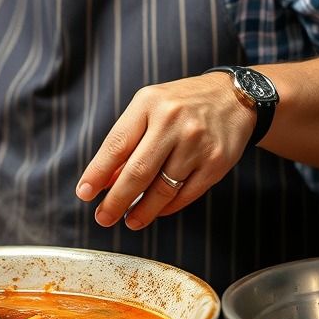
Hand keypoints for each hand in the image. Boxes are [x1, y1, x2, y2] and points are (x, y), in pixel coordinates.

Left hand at [75, 73, 254, 229]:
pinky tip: (156, 211)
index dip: (97, 173)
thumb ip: (126, 141)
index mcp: (149, 103)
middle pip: (138, 172)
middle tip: (103, 217)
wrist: (234, 97)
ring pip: (162, 189)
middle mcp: (173, 121)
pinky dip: (167, 207)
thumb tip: (103, 180)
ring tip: (129, 220)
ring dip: (142, 211)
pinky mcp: (216, 162)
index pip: (116, 145)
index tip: (85, 193)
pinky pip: (186, 194)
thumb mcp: (149, 109)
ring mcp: (196, 143)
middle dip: (116, 201)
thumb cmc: (182, 104)